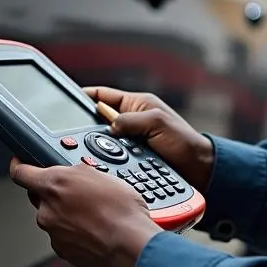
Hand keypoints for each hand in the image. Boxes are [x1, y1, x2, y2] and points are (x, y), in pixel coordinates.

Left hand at [11, 159, 160, 266]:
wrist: (131, 248)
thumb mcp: (104, 175)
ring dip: (68, 214)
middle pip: (40, 196)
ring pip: (54, 217)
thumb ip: (78, 172)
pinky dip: (75, 232)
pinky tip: (95, 230)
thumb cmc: (122, 213)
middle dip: (54, 193)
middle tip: (77, 192)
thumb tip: (72, 172)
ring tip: (95, 214)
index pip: (21, 172)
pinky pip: (63, 236)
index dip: (19, 165)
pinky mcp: (62, 251)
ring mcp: (53, 232)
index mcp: (55, 184)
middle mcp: (47, 209)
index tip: (20, 163)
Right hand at [84, 86, 214, 193]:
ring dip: (98, 148)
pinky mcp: (132, 159)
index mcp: (136, 104)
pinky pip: (113, 158)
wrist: (199, 170)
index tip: (68, 101)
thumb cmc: (185, 142)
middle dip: (88, 127)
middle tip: (74, 135)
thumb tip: (111, 125)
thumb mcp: (158, 123)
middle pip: (98, 121)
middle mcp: (131, 121)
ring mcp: (130, 141)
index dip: (86, 97)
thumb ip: (132, 120)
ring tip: (90, 153)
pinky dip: (108, 162)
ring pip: (104, 142)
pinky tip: (102, 167)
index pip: (103, 96)